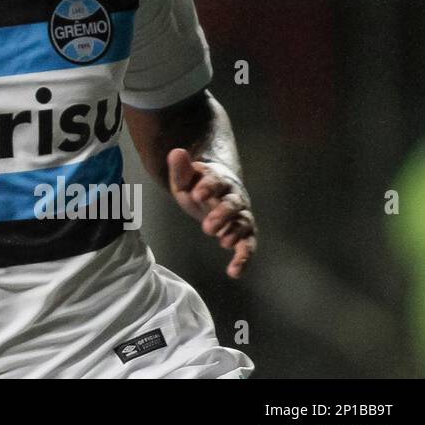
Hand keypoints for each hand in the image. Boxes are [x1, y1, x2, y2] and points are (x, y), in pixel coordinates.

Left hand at [167, 147, 256, 279]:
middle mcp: (233, 197)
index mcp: (218, 180)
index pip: (216, 181)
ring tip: (223, 242)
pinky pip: (248, 245)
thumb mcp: (183, 178)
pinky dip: (244, 258)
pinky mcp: (243, 233)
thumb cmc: (195, 185)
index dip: (208, 187)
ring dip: (235, 233)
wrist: (210, 192)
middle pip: (233, 204)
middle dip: (222, 214)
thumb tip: (176, 152)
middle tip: (207, 226)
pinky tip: (234, 272)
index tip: (197, 194)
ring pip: (244, 223)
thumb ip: (180, 168)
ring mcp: (240, 215)